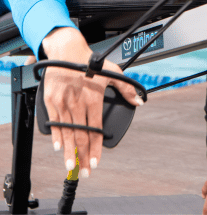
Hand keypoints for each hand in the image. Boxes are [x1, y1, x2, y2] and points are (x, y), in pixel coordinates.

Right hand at [41, 27, 142, 176]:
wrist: (67, 52)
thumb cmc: (90, 62)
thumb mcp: (113, 73)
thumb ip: (126, 89)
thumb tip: (138, 100)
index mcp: (93, 99)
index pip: (96, 130)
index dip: (96, 148)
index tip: (97, 161)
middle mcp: (77, 104)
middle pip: (81, 136)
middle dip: (83, 156)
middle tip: (85, 171)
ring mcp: (63, 104)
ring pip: (66, 133)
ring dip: (69, 151)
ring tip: (71, 165)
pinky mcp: (51, 102)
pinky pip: (54, 123)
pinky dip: (56, 136)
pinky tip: (59, 147)